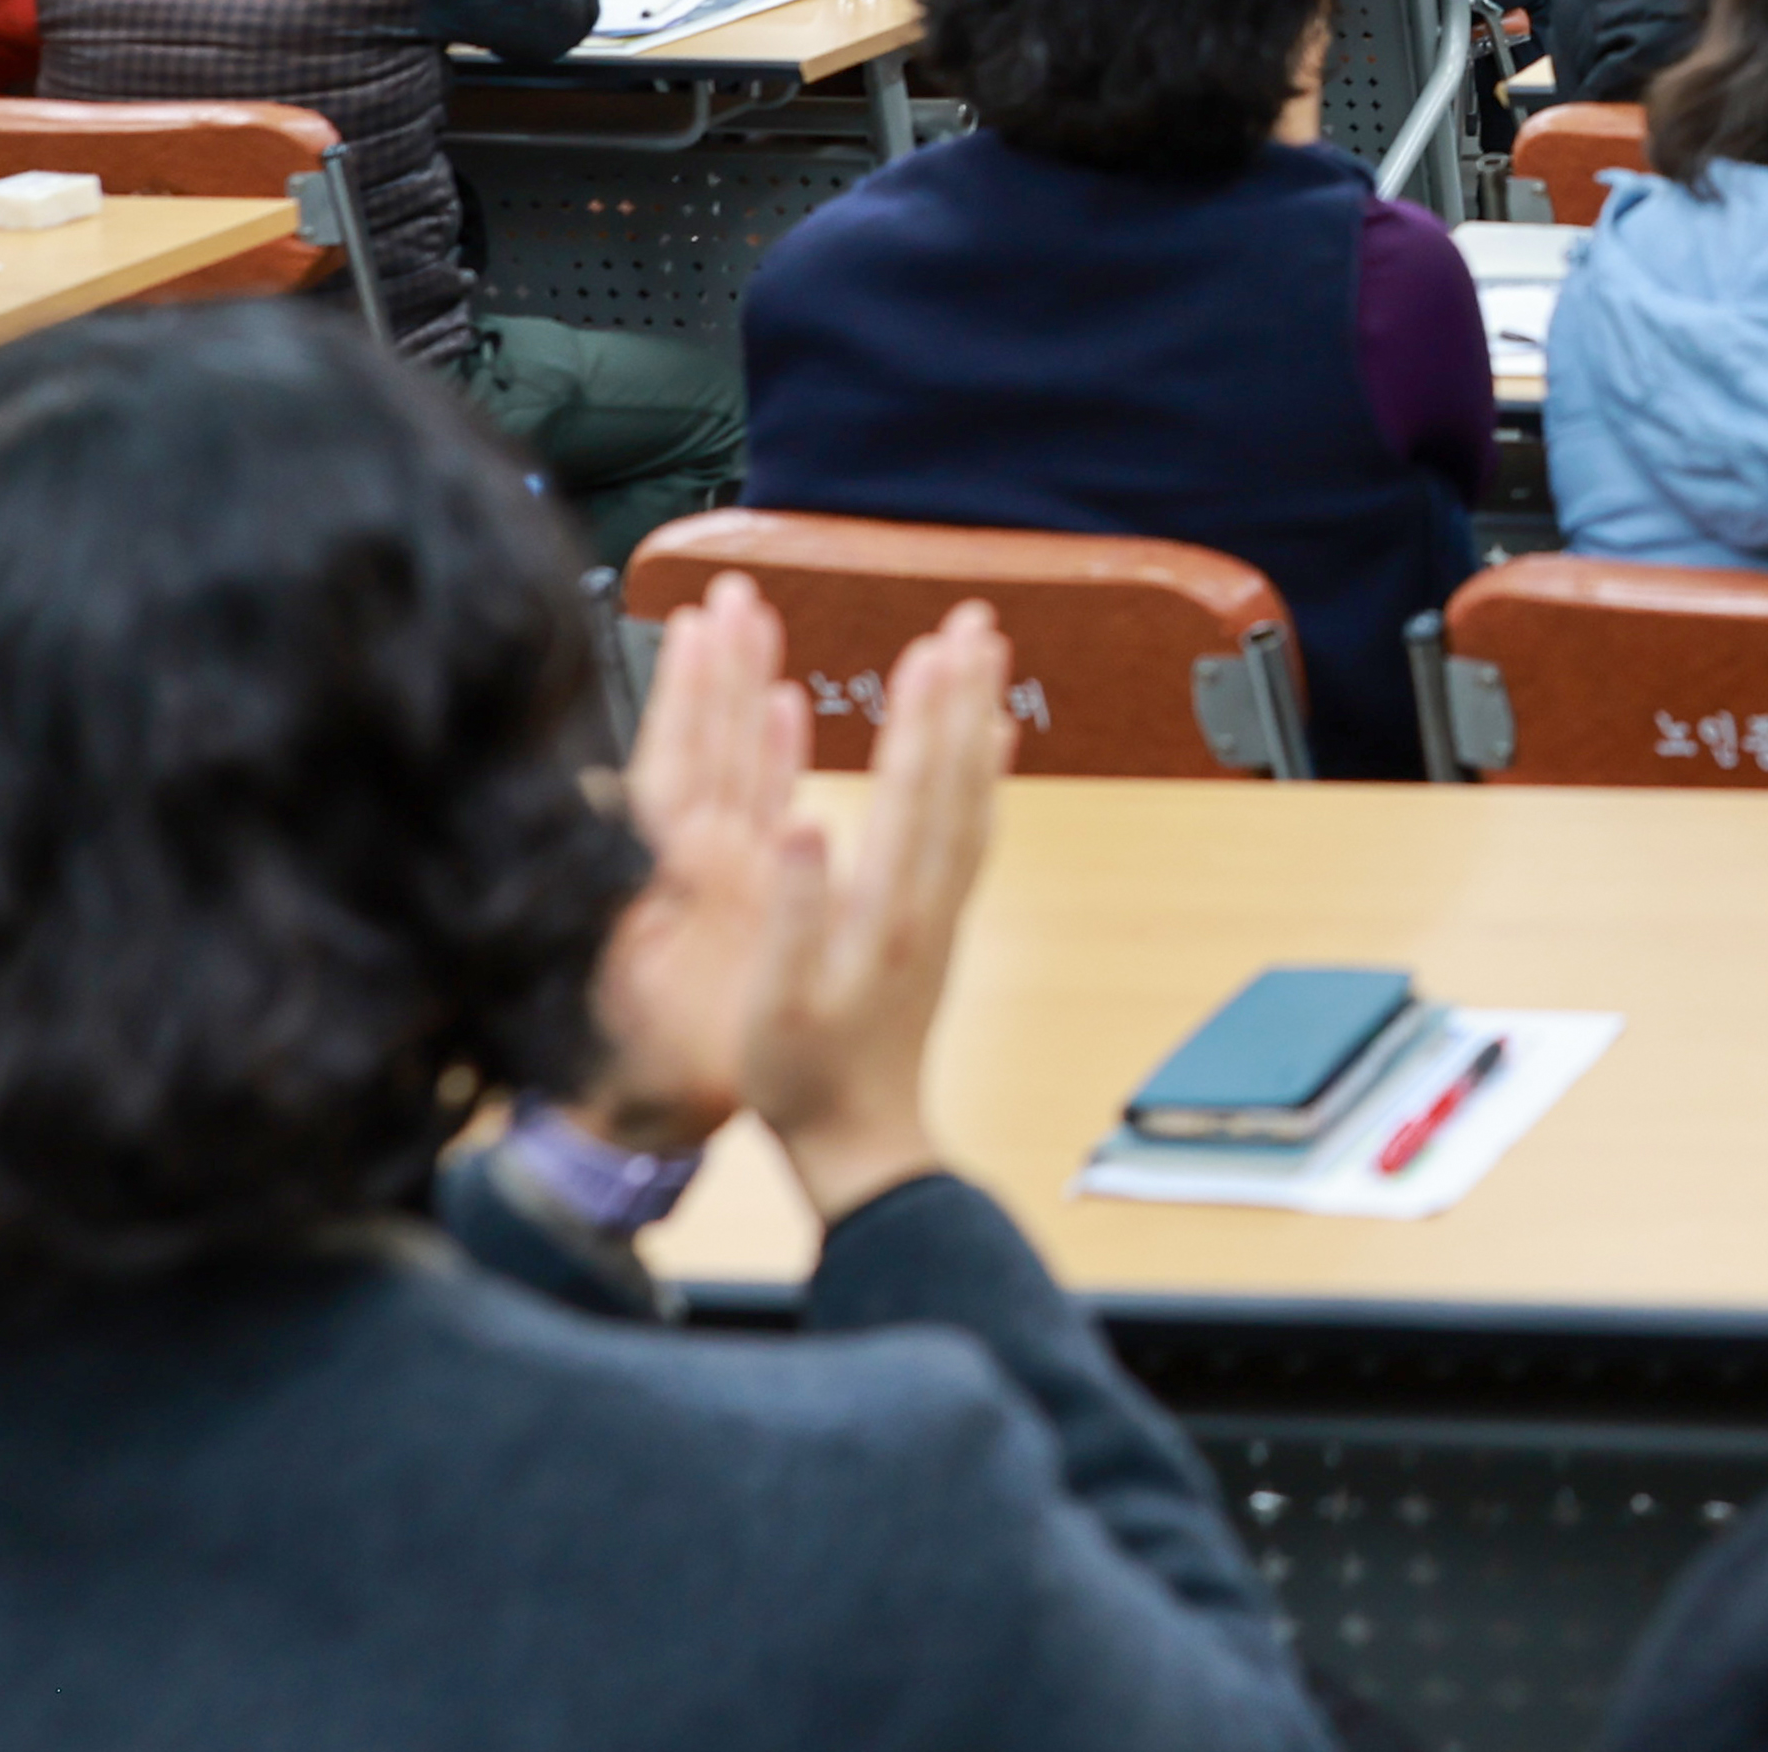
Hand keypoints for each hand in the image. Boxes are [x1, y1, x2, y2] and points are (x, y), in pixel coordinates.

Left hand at [578, 577, 815, 1156]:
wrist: (646, 1118)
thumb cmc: (636, 1066)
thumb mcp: (613, 997)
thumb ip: (609, 917)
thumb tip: (593, 824)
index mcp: (665, 874)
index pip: (678, 762)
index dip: (689, 694)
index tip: (700, 621)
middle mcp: (691, 859)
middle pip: (706, 742)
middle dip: (719, 664)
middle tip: (733, 588)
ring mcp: (720, 871)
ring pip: (734, 761)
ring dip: (743, 687)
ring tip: (752, 614)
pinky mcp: (745, 893)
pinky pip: (762, 804)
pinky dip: (774, 753)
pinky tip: (791, 708)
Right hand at [738, 598, 1007, 1222]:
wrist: (861, 1144)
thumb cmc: (804, 1079)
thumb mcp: (776, 1005)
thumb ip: (791, 915)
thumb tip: (801, 824)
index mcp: (887, 912)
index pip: (914, 794)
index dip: (923, 718)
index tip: (931, 648)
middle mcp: (930, 901)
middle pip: (958, 780)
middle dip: (965, 696)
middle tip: (977, 622)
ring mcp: (944, 909)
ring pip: (975, 797)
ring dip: (980, 721)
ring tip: (989, 656)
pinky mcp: (944, 921)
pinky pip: (977, 830)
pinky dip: (987, 775)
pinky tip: (991, 739)